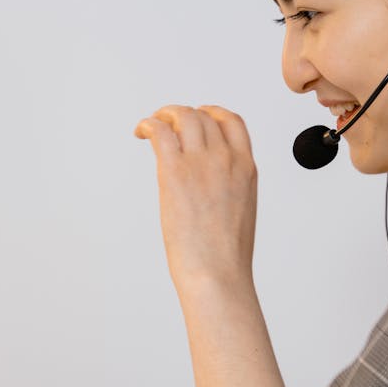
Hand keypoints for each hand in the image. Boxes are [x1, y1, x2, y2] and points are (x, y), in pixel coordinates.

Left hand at [134, 105, 256, 293]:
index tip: (197, 117)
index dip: (210, 113)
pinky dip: (148, 124)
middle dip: (181, 116)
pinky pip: (160, 132)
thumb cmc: (226, 255)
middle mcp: (226, 159)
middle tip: (165, 125)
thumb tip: (209, 189)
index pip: (232, 122)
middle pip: (202, 117)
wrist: (218, 273)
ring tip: (150, 127)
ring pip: (182, 117)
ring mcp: (201, 163)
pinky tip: (141, 132)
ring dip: (163, 116)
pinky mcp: (175, 171)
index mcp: (246, 169)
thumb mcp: (240, 211)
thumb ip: (229, 189)